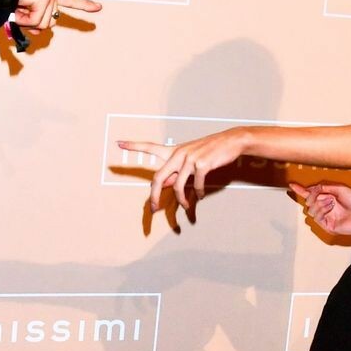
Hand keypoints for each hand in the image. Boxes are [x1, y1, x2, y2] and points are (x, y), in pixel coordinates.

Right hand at [15, 0, 101, 34]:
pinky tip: (18, 6)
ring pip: (43, 25)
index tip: (99, 7)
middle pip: (50, 23)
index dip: (84, 5)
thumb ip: (34, 20)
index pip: (70, 0)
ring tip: (18, 7)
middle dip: (32, 23)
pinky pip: (36, 21)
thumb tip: (38, 32)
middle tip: (19, 11)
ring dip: (26, 21)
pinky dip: (23, 19)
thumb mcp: (24, 9)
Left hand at [116, 128, 249, 226]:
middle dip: (154, 197)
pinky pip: (195, 185)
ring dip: (181, 200)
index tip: (118, 143)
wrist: (231, 141)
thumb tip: (162, 185)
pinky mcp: (201, 164)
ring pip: (177, 186)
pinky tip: (199, 196)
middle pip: (158, 178)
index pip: (150, 147)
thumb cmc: (209, 151)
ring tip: (186, 206)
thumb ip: (175, 172)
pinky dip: (197, 194)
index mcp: (173, 151)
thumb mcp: (189, 160)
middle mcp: (178, 154)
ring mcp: (189, 158)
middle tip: (153, 209)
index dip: (133, 146)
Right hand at [290, 180, 350, 236]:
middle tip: (320, 194)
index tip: (292, 185)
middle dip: (312, 196)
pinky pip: (316, 217)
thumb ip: (325, 187)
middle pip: (308, 201)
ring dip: (319, 203)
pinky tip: (330, 207)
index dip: (301, 190)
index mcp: (329, 197)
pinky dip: (322, 210)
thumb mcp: (340, 189)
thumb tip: (312, 188)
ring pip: (310, 210)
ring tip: (331, 201)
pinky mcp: (327, 225)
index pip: (311, 194)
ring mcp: (326, 217)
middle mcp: (326, 207)